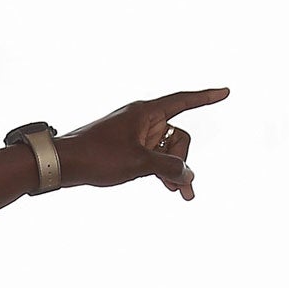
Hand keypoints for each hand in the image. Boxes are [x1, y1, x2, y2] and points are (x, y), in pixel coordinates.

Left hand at [55, 87, 229, 200]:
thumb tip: (189, 176)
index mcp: (146, 112)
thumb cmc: (96, 157)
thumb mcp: (138, 164)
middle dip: (182, 160)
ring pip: (166, 150)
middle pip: (178, 136)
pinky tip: (168, 188)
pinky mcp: (126, 149)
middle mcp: (141, 120)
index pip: (183, 101)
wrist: (62, 164)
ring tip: (181, 195)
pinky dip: (160, 170)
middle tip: (177, 185)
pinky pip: (152, 157)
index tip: (226, 92)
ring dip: (173, 171)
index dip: (206, 98)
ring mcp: (134, 135)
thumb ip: (169, 168)